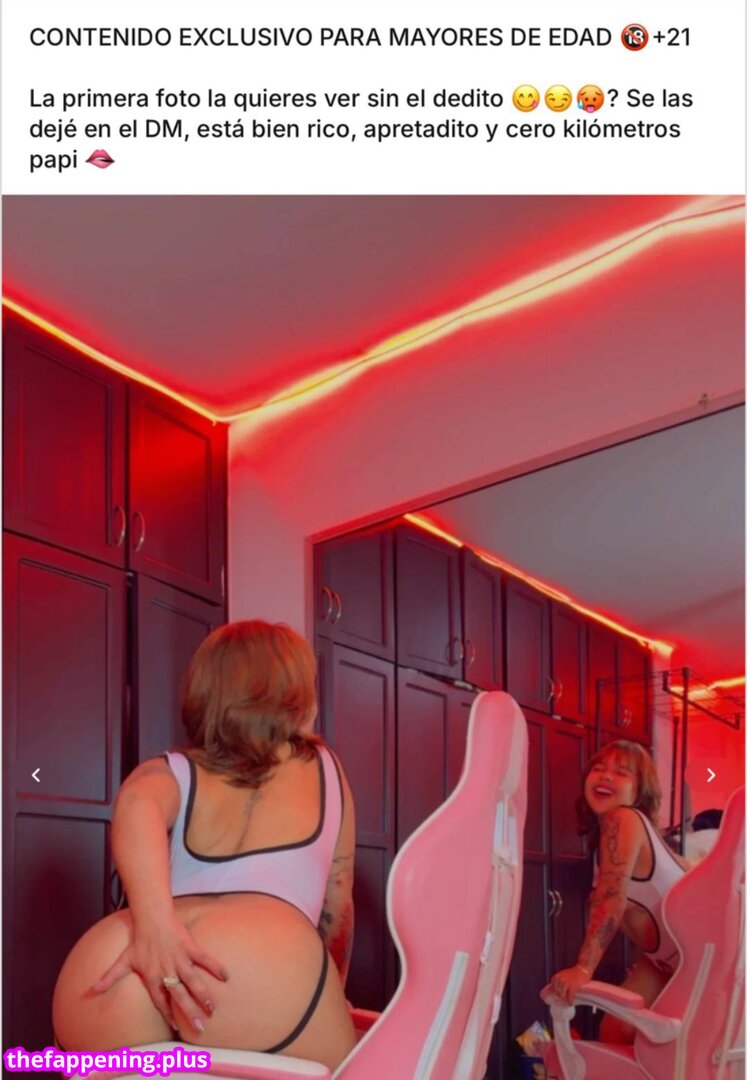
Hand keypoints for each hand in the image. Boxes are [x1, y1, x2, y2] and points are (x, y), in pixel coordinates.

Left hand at [91, 916, 228, 1032]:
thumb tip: (90, 990)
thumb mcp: (122, 961)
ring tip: (212, 1008)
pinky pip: (204, 958)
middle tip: (199, 1027)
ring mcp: (179, 959)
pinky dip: (214, 966)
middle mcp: (166, 970)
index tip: (176, 1027)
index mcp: (151, 976)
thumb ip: (109, 977)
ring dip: (203, 994)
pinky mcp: (189, 947)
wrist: (151, 916)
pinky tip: (225, 977)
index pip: (160, 1000)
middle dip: (189, 1012)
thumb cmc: (138, 940)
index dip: (167, 1013)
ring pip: (192, 980)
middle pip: (178, 995)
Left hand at [550, 964, 590, 1004]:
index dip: (556, 993)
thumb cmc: (574, 972)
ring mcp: (566, 984)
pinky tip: (571, 1003)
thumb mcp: (563, 974)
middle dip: (560, 997)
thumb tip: (558, 990)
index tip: (558, 997)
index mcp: (557, 977)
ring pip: (562, 996)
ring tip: (568, 1002)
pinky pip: (569, 997)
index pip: (553, 988)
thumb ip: (559, 980)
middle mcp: (560, 980)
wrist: (582, 969)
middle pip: (557, 993)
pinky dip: (570, 1001)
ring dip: (565, 1000)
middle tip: (564, 1000)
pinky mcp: (573, 987)